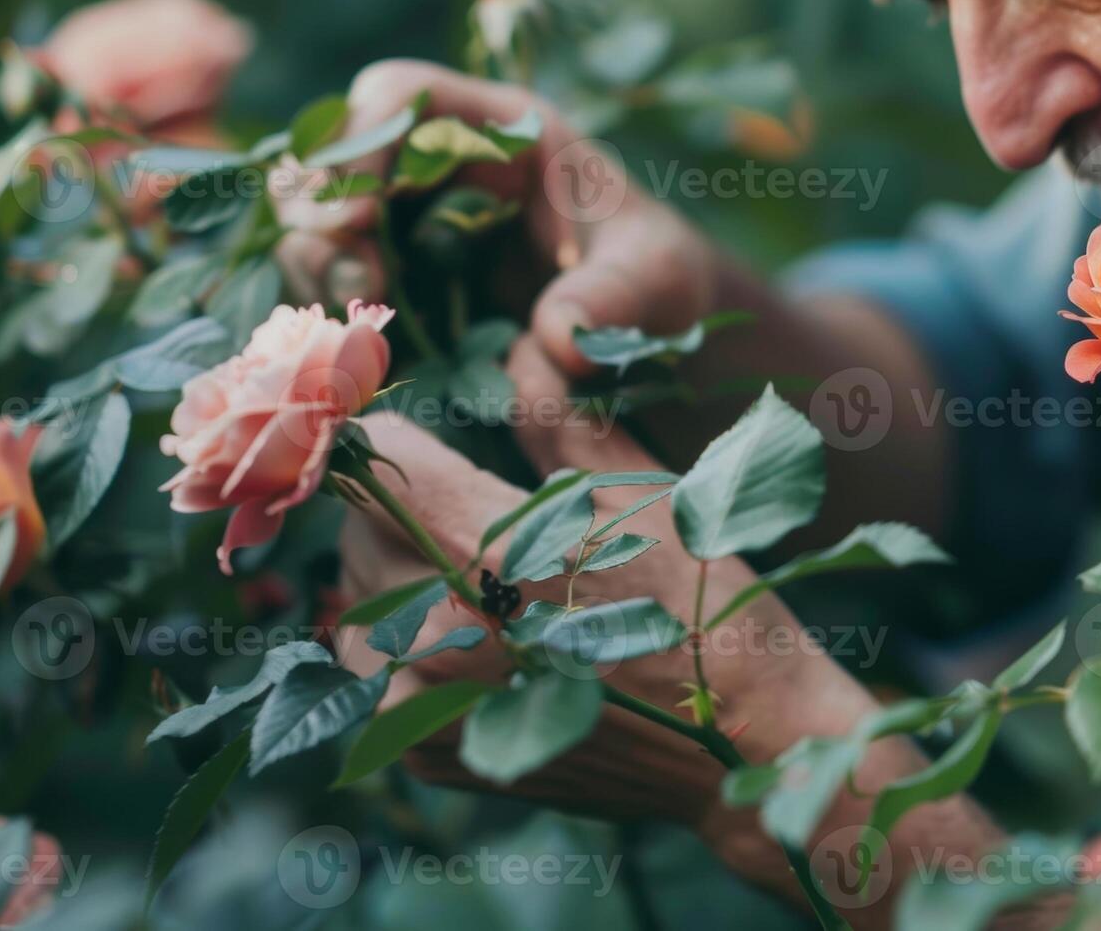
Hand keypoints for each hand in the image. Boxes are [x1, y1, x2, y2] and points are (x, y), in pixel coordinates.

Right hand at [288, 59, 740, 376]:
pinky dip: (332, 316)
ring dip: (321, 270)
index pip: (402, 95)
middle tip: (358, 285)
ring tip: (363, 320)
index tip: (359, 215)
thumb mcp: (655, 277)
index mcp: (502, 131)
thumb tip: (560, 339)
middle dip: (324, 215)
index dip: (362, 141)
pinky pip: (334, 289)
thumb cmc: (657, 278)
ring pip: (319, 224)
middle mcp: (441, 168)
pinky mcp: (399, 288)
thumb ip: (613, 298)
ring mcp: (410, 227)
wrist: (652, 330)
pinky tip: (358, 353)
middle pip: (334, 157)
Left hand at [333, 340, 1007, 928]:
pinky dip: (415, 648)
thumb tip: (521, 350)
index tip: (428, 434)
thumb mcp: (640, 487)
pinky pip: (381, 675)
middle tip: (478, 514)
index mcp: (482, 544)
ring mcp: (423, 699)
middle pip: (360, 530)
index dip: (404, 433)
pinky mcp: (428, 750)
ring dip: (401, 580)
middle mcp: (432, 625)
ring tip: (482, 581)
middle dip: (408, 510)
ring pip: (360, 604)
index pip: (379, 455)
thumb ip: (558, 417)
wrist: (740, 739)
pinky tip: (485, 641)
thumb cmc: (702, 601)